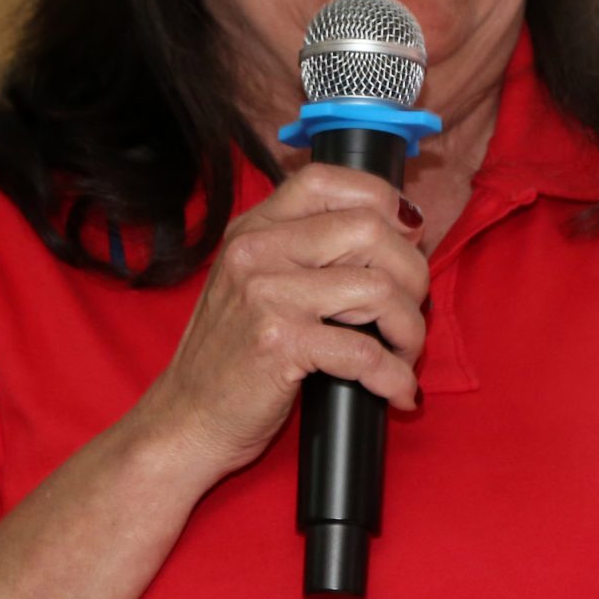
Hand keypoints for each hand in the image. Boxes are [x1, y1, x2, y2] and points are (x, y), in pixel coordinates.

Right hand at [130, 163, 428, 484]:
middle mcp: (257, 251)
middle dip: (412, 274)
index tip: (408, 236)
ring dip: (410, 329)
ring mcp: (266, 295)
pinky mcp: (279, 344)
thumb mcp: (255, 282)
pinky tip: (398, 392)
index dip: (383, 200)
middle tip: (409, 312)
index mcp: (254, 229)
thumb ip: (306, 251)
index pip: (326, 180)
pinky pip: (366, 352)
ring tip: (403, 354)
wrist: (186, 418)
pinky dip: (395, 377)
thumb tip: (397, 234)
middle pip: (369, 230)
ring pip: (379, 289)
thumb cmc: (233, 357)